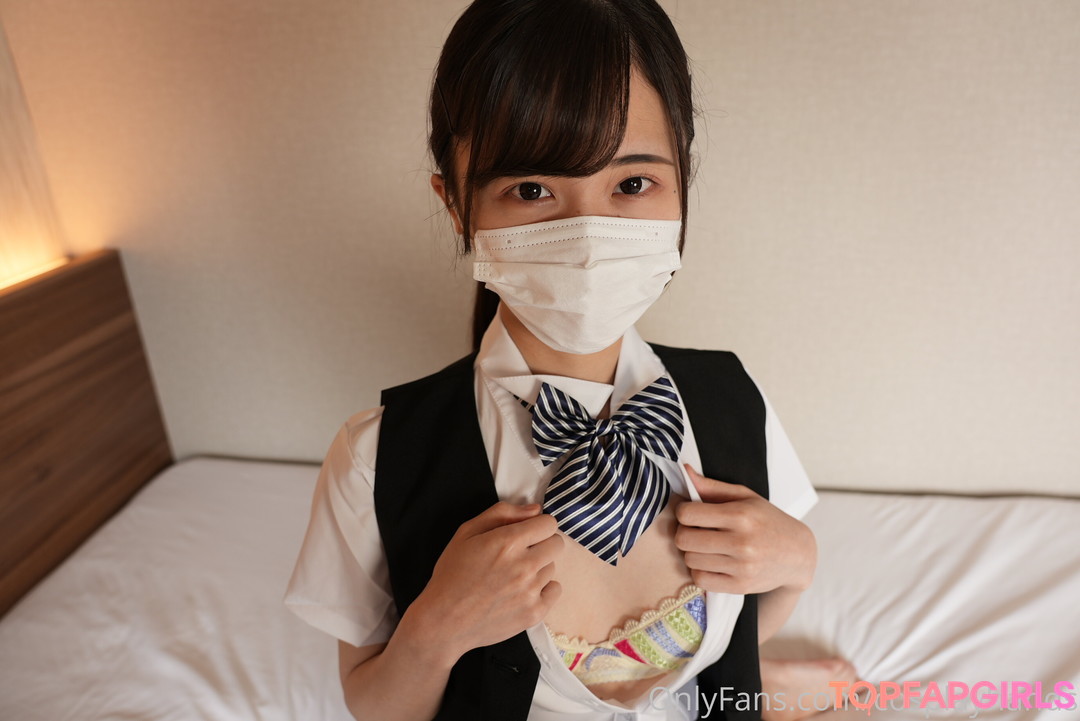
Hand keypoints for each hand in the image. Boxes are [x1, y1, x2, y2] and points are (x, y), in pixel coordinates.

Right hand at [410, 501, 563, 663]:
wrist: (443, 621)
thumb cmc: (452, 574)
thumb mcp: (467, 533)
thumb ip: (502, 513)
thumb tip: (535, 510)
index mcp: (508, 542)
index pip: (549, 523)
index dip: (537, 525)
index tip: (526, 533)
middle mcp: (524, 565)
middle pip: (556, 544)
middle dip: (541, 544)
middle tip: (520, 554)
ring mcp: (531, 591)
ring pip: (552, 567)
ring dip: (538, 568)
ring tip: (513, 576)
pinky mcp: (534, 612)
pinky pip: (555, 590)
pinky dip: (543, 589)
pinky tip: (521, 591)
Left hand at [674, 465, 815, 594]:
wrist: (798, 554)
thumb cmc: (768, 520)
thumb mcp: (745, 497)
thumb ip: (712, 486)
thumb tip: (685, 471)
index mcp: (741, 515)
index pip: (687, 514)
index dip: (684, 512)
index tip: (692, 513)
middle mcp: (742, 542)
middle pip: (684, 539)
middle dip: (684, 533)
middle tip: (695, 531)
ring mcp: (742, 567)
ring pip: (690, 560)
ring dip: (692, 552)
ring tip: (706, 546)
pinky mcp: (740, 586)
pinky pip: (701, 580)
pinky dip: (700, 571)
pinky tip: (711, 562)